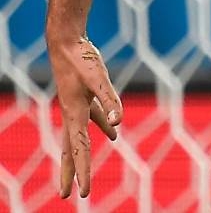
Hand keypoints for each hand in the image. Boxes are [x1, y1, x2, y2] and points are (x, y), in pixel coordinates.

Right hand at [48, 36, 121, 197]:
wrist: (66, 41)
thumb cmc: (82, 59)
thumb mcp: (99, 79)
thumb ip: (110, 101)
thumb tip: (118, 123)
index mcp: (74, 114)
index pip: (79, 149)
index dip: (82, 172)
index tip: (82, 193)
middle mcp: (72, 114)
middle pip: (71, 150)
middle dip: (72, 172)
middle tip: (70, 195)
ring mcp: (76, 106)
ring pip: (79, 137)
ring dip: (83, 154)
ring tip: (86, 173)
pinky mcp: (83, 96)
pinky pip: (92, 118)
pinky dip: (101, 127)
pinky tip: (112, 134)